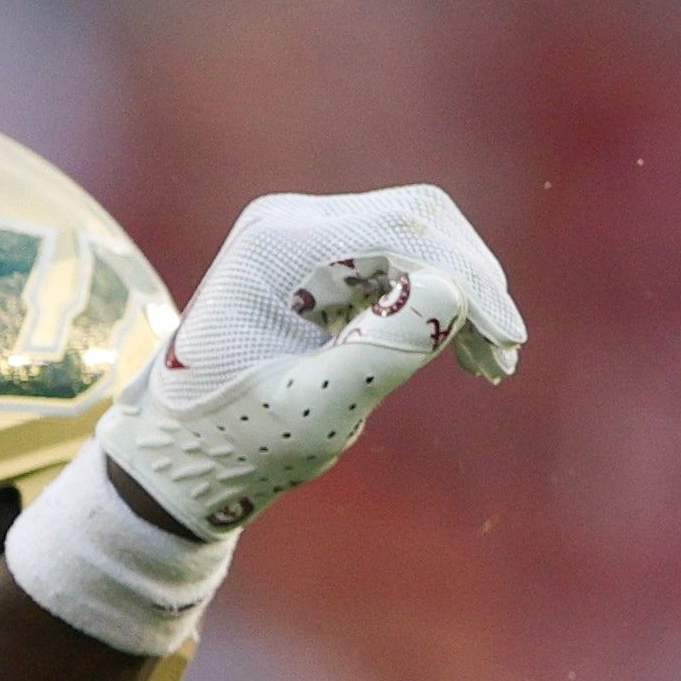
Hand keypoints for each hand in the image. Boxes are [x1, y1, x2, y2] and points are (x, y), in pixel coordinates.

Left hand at [103, 184, 525, 536]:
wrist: (173, 460)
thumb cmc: (231, 445)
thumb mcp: (308, 414)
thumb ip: (379, 353)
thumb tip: (454, 288)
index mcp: (275, 245)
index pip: (402, 230)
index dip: (469, 278)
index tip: (506, 341)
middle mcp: (288, 222)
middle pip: (417, 220)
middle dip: (471, 283)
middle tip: (503, 357)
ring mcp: (303, 236)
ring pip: (416, 240)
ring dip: (461, 295)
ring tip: (492, 366)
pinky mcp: (319, 261)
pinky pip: (398, 263)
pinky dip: (436, 302)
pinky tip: (465, 354)